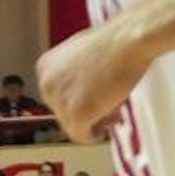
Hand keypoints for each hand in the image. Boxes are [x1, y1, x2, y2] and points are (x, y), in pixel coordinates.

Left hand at [37, 23, 154, 142]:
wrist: (128, 39)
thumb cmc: (114, 42)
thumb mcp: (84, 56)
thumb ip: (76, 76)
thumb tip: (83, 97)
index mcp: (45, 67)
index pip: (57, 96)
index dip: (78, 101)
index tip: (96, 101)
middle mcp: (47, 84)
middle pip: (62, 113)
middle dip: (87, 112)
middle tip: (109, 111)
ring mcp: (60, 100)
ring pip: (72, 125)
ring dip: (93, 122)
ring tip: (114, 116)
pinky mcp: (76, 114)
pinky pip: (81, 136)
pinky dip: (93, 136)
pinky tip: (106, 129)